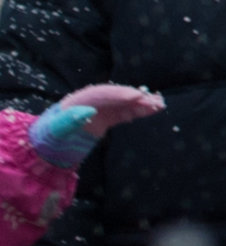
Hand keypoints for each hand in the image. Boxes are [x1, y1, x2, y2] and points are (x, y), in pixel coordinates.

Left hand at [29, 85, 162, 168]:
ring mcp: (99, 110)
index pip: (102, 93)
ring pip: (123, 104)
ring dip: (141, 104)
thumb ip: (68, 121)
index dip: (119, 94)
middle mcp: (90, 102)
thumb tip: (88, 111)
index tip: (137, 96)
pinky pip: (124, 113)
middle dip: (135, 97)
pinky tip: (152, 111)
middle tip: (155, 101)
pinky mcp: (105, 119)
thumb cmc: (48, 141)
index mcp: (77, 101)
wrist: (46, 152)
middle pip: (116, 96)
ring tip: (159, 105)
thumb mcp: (54, 132)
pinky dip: (138, 112)